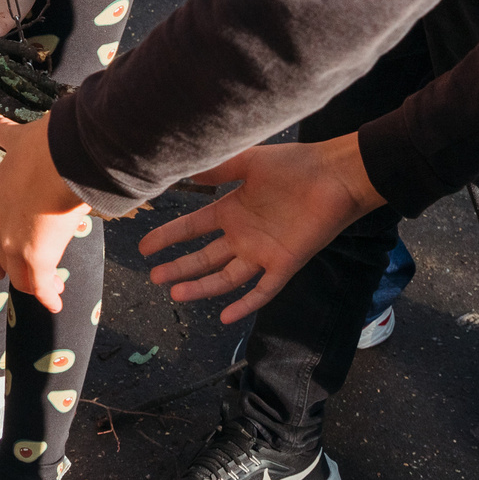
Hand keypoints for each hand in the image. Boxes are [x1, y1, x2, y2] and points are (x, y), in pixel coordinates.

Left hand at [0, 112, 90, 312]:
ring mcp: (12, 245)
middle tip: (29, 275)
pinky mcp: (36, 258)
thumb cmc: (44, 147)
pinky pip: (40, 285)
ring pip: (20, 276)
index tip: (4, 256)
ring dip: (35, 285)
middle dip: (14, 271)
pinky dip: (48, 296)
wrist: (65, 157)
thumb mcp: (15, 140)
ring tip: (51, 289)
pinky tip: (56, 302)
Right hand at [139, 135, 383, 323]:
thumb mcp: (248, 162)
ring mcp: (263, 253)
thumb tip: (184, 171)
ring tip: (176, 294)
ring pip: (226, 277)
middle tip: (153, 277)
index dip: (168, 237)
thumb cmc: (294, 166)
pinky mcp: (285, 264)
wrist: (334, 176)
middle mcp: (243, 236)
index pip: (192, 228)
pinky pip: (263, 291)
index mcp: (232, 211)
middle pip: (204, 257)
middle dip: (179, 268)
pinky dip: (245, 304)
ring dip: (202, 287)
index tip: (144, 247)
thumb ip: (218, 169)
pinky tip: (226, 316)